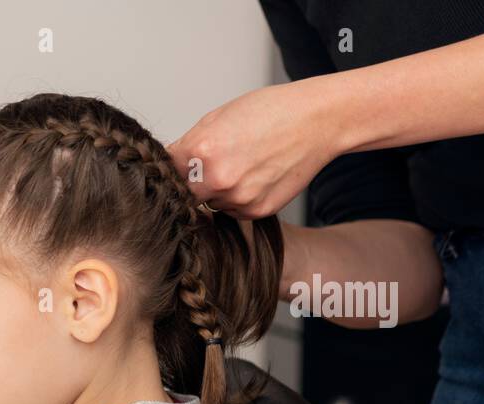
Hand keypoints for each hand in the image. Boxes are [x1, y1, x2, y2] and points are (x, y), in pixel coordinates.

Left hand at [166, 78, 344, 218]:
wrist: (317, 120)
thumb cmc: (270, 111)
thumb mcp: (218, 118)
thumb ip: (188, 145)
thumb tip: (166, 165)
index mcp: (202, 150)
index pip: (166, 174)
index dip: (170, 171)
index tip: (175, 169)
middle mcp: (217, 179)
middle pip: (185, 195)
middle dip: (192, 184)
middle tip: (211, 166)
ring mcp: (237, 198)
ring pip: (210, 205)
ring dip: (216, 192)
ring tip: (241, 165)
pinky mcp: (256, 211)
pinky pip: (233, 211)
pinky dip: (238, 199)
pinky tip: (255, 176)